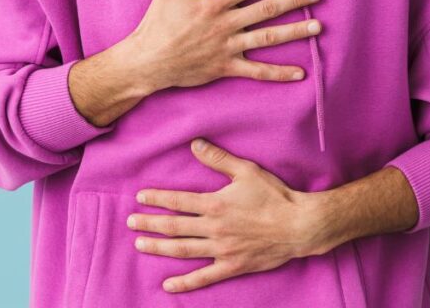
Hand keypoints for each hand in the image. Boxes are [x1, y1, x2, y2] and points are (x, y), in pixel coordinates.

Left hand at [127, 139, 322, 293]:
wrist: (298, 225)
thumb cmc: (274, 196)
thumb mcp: (246, 171)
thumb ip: (218, 159)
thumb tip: (194, 143)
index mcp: (215, 204)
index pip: (178, 201)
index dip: (157, 199)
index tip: (140, 197)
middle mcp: (214, 228)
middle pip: (174, 226)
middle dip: (150, 223)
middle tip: (130, 222)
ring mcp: (221, 249)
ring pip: (183, 249)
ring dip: (158, 247)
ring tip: (140, 244)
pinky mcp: (232, 266)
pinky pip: (204, 277)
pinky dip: (185, 282)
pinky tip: (167, 285)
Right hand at [129, 0, 322, 92]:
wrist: (147, 61)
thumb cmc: (156, 23)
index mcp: (214, 3)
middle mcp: (226, 24)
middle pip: (267, 10)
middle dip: (294, 1)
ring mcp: (228, 47)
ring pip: (268, 38)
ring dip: (295, 32)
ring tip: (317, 26)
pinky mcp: (226, 67)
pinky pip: (257, 71)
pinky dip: (279, 73)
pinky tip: (300, 73)